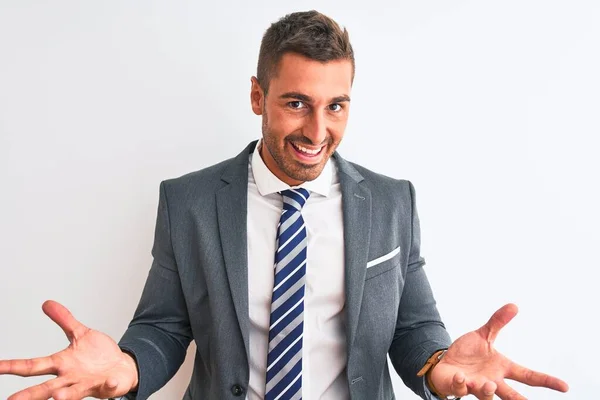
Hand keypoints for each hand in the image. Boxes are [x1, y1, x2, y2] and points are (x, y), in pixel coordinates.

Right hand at [0, 300, 138, 399]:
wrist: (122, 367)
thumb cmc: (97, 355)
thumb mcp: (80, 334)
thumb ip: (64, 320)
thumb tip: (46, 303)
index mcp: (61, 364)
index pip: (33, 365)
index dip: (13, 366)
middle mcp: (70, 377)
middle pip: (46, 387)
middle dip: (30, 394)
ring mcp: (88, 384)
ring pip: (74, 392)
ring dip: (66, 396)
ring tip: (58, 398)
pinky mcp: (107, 386)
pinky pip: (108, 386)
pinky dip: (109, 384)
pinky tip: (110, 382)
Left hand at [429, 303, 567, 399]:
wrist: (445, 361)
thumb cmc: (467, 353)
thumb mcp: (483, 335)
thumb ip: (497, 323)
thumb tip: (514, 306)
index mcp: (501, 368)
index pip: (528, 376)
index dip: (546, 381)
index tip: (565, 386)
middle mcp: (492, 380)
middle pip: (511, 395)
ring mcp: (475, 386)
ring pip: (486, 395)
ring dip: (487, 391)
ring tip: (489, 384)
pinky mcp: (458, 386)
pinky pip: (460, 388)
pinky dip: (460, 384)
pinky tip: (460, 377)